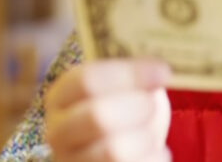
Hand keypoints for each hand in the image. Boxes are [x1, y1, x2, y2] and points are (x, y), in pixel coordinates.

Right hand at [44, 59, 171, 161]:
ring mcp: (71, 161)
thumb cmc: (126, 112)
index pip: (86, 81)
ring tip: (148, 133)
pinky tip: (154, 152)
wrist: (124, 150)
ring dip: (144, 137)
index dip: (129, 74)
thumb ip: (134, 73)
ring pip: (113, 150)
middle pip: (97, 116)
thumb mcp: (125, 87)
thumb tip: (159, 68)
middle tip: (151, 105)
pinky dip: (153, 158)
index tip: (163, 72)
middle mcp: (58, 132)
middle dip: (137, 106)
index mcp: (62, 97)